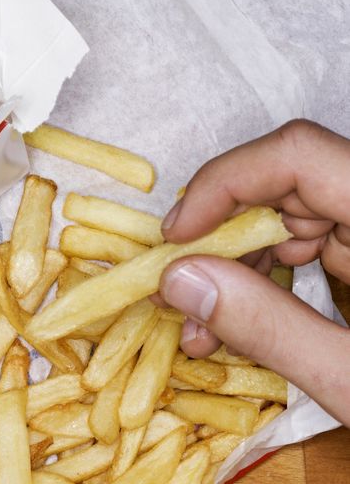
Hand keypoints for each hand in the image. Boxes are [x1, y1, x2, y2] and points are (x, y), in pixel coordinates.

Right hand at [158, 119, 349, 425]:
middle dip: (220, 239)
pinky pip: (306, 248)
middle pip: (285, 185)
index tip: (176, 241)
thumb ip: (269, 327)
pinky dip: (264, 281)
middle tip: (177, 298)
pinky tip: (236, 321)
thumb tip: (179, 280)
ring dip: (235, 267)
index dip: (224, 184)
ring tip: (200, 328)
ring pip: (288, 217)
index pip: (298, 155)